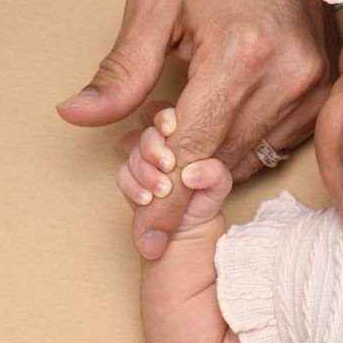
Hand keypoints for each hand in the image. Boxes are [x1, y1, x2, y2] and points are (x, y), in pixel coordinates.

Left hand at [58, 0, 336, 257]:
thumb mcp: (156, 4)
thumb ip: (122, 68)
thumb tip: (79, 113)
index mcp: (240, 52)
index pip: (195, 146)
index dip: (165, 197)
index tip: (147, 237)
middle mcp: (285, 76)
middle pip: (222, 160)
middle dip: (179, 183)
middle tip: (144, 182)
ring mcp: (310, 90)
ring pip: (249, 158)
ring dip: (208, 166)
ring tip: (173, 144)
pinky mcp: (321, 97)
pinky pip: (273, 144)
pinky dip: (238, 148)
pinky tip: (214, 128)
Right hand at [116, 108, 231, 246]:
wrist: (191, 226)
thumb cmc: (206, 196)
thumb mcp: (218, 185)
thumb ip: (214, 174)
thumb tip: (190, 174)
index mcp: (183, 135)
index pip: (170, 117)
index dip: (166, 119)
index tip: (170, 131)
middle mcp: (161, 144)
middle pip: (148, 135)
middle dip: (154, 149)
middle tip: (168, 166)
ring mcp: (144, 160)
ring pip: (134, 155)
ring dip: (146, 173)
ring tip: (164, 190)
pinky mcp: (131, 179)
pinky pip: (123, 175)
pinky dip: (133, 187)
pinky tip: (147, 199)